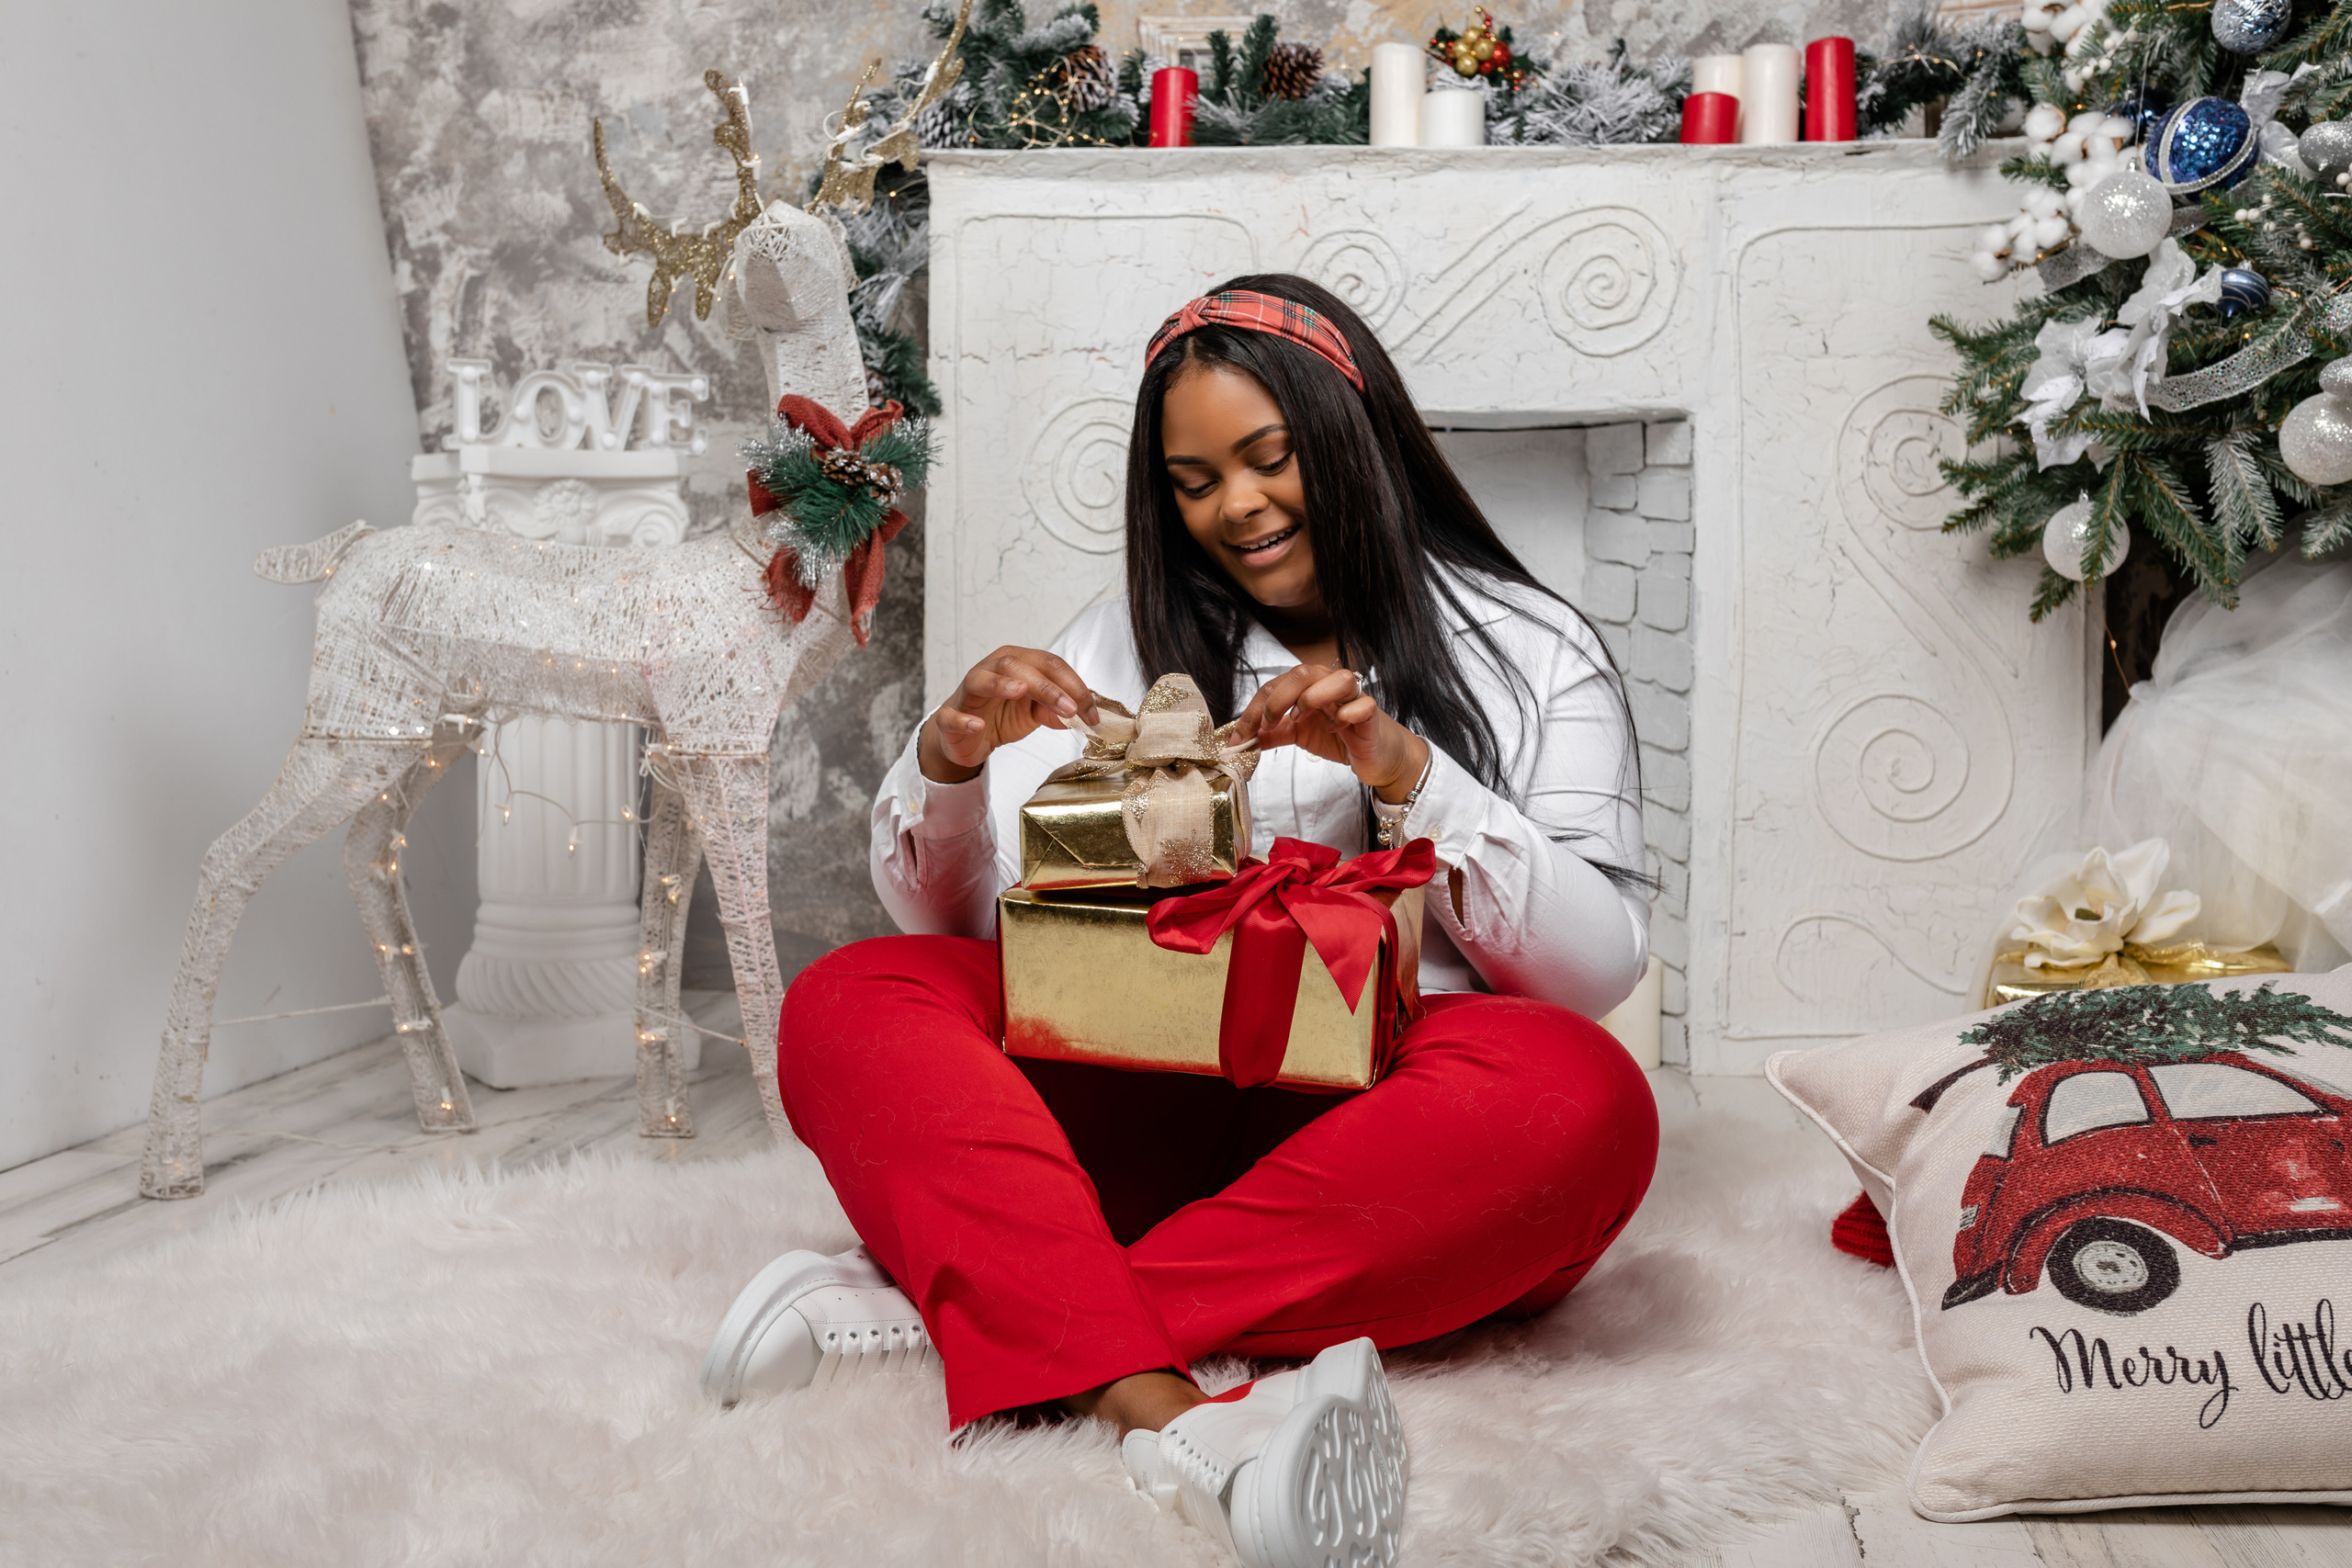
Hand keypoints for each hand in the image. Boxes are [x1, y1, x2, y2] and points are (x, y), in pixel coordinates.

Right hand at [918, 646, 1098, 783]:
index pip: (1049, 664)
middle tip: (1069, 709)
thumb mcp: (1036, 713)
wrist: (968, 737)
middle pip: (1018, 666)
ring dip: (1002, 684)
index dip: (1073, 686)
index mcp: (1017, 663)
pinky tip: (978, 725)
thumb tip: (1083, 715)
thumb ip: (1057, 710)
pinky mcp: (949, 715)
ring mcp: (968, 692)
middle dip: (1047, 687)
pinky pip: (952, 715)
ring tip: (1021, 692)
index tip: (1090, 713)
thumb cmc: (1001, 715)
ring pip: (981, 679)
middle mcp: (991, 669)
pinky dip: (964, 719)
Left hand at [1233, 664, 1428, 802]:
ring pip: (1338, 678)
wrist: (1378, 757)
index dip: (1253, 709)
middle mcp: (1331, 685)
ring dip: (1312, 697)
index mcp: (1310, 686)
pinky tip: (1334, 729)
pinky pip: (1363, 705)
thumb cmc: (1341, 737)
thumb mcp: (1298, 735)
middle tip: (1266, 723)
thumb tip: (1241, 739)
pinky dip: (1345, 715)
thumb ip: (1272, 733)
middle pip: (1303, 673)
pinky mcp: (1372, 715)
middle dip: (1278, 698)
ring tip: (1299, 719)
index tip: (1239, 736)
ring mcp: (1354, 698)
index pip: (1276, 685)